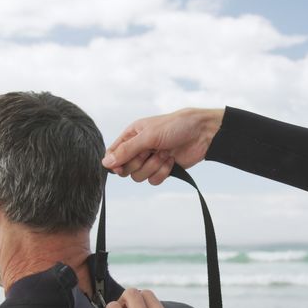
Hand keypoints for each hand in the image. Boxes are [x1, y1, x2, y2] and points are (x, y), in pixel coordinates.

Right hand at [102, 108, 223, 184]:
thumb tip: (106, 163)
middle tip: (149, 153)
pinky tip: (171, 160)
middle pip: (125, 169)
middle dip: (138, 163)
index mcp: (131, 136)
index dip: (115, 163)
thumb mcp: (148, 136)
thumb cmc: (175, 126)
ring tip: (165, 154)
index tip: (120, 167)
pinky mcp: (162, 170)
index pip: (113, 154)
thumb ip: (127, 150)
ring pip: (139, 177)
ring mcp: (150, 160)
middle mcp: (139, 149)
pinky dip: (162, 172)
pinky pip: (153, 181)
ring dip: (153, 167)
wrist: (202, 134)